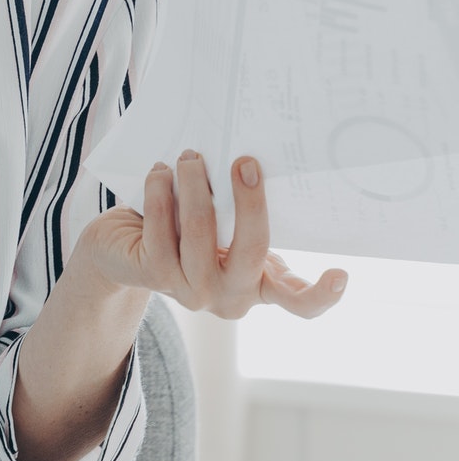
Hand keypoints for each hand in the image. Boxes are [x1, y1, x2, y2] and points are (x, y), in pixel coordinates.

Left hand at [75, 150, 347, 318]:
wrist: (120, 253)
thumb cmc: (183, 233)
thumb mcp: (225, 231)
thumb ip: (242, 217)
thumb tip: (255, 164)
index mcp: (258, 284)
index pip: (300, 303)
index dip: (323, 295)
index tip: (341, 273)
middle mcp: (230, 295)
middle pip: (252, 250)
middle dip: (250, 201)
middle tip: (244, 161)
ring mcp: (192, 290)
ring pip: (201, 231)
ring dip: (195, 185)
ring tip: (190, 157)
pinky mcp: (155, 276)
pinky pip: (161, 228)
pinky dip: (161, 193)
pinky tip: (160, 173)